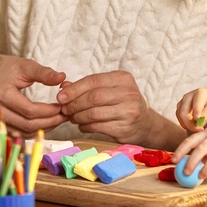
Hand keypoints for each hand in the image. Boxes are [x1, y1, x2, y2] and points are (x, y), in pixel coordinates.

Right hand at [0, 26, 67, 134]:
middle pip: (27, 125)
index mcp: (0, 94)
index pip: (30, 111)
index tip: (63, 107)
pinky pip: (15, 134)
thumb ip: (44, 73)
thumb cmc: (2, 67)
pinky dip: (31, 131)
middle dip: (49, 122)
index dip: (49, 111)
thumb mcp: (24, 65)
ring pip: (22, 133)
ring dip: (42, 129)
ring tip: (57, 119)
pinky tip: (43, 124)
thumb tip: (63, 78)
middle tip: (64, 116)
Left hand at [56, 70, 184, 148]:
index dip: (74, 89)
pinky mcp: (125, 127)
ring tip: (72, 118)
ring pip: (94, 113)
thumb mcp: (109, 89)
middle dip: (75, 104)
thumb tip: (63, 87)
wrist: (145, 124)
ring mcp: (128, 111)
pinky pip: (98, 126)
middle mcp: (128, 93)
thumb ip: (87, 87)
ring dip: (78, 116)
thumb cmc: (123, 103)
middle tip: (64, 109)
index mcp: (123, 78)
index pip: (94, 81)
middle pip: (94, 97)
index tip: (61, 96)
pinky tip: (82, 125)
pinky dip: (86, 126)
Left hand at [172, 123, 206, 178]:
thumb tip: (186, 165)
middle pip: (201, 149)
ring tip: (200, 177)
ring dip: (205, 168)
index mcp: (206, 133)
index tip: (173, 161)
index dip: (181, 150)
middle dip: (192, 161)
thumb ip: (201, 149)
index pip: (190, 141)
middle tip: (186, 173)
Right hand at [176, 88, 206, 131]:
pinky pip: (179, 118)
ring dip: (187, 125)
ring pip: (180, 116)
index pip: (196, 104)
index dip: (197, 115)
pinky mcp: (180, 107)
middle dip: (190, 124)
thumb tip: (199, 121)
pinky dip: (185, 124)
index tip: (200, 125)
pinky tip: (193, 127)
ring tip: (198, 130)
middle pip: (183, 111)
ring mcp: (182, 101)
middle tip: (199, 130)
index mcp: (200, 93)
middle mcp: (189, 96)